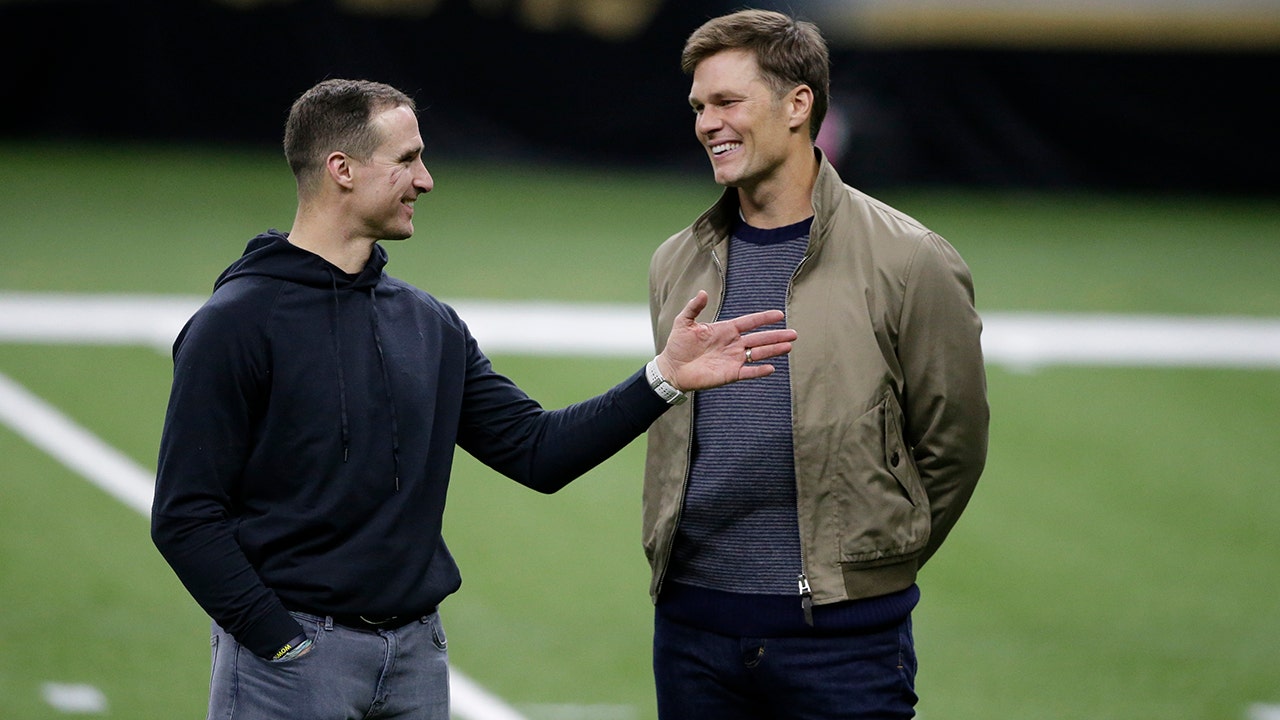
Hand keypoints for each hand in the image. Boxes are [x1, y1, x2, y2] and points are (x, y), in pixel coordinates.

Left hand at [656, 290, 796, 390]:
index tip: (779, 314)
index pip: (749, 322)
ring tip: (788, 347)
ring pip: (758, 354)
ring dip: (773, 350)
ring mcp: (733, 359)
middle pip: (759, 338)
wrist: (672, 368)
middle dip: (776, 336)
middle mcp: (733, 344)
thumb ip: (694, 307)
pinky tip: (771, 368)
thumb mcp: (684, 322)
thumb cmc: (678, 344)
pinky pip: (748, 372)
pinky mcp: (730, 374)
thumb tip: (703, 292)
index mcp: (725, 330)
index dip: (764, 318)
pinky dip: (759, 371)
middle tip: (794, 334)